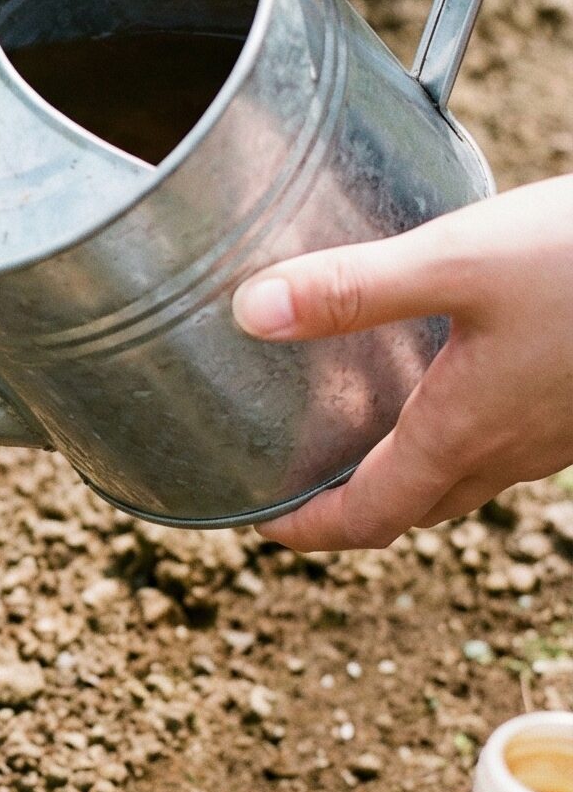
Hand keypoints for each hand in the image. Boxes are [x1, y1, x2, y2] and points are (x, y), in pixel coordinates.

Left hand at [232, 178, 572, 549]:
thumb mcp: (458, 260)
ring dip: (410, 470)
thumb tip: (250, 312)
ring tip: (361, 431)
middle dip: (351, 506)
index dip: (306, 531)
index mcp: (462, 435)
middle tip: (296, 480)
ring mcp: (558, 433)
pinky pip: (515, 442)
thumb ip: (351, 289)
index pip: (366, 518)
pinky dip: (464, 434)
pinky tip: (455, 377)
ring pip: (469, 476)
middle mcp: (512, 451)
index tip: (259, 526)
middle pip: (414, 507)